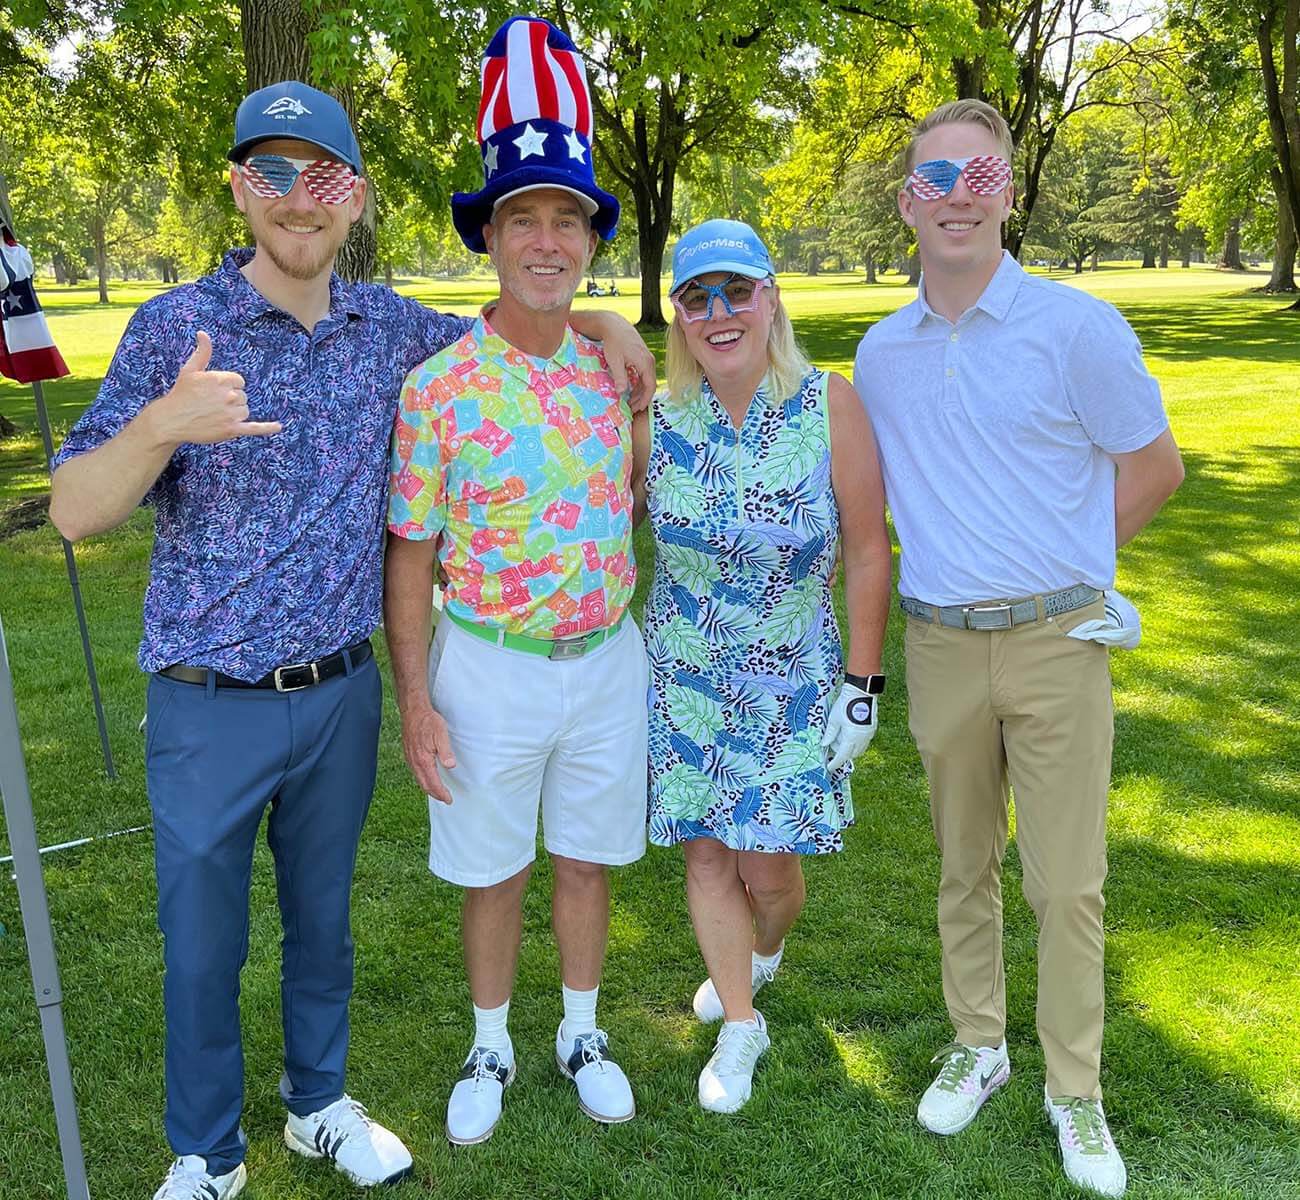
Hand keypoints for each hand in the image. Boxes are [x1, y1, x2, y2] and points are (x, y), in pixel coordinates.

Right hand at [147, 331, 281, 446]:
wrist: (171, 420)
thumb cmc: (181, 394)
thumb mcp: (190, 370)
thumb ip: (202, 352)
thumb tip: (203, 333)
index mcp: (221, 379)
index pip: (240, 382)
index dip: (229, 387)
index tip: (215, 392)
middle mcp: (229, 395)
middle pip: (243, 397)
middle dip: (231, 401)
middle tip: (211, 405)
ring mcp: (231, 413)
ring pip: (245, 411)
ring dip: (235, 414)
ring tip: (215, 415)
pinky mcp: (232, 430)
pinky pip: (254, 428)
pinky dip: (267, 428)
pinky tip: (278, 427)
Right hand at [401, 702, 456, 803]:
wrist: (413, 711)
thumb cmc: (428, 721)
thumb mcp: (441, 734)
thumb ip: (445, 751)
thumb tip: (450, 766)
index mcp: (423, 759)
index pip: (433, 782)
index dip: (441, 793)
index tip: (449, 799)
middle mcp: (415, 762)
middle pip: (424, 785)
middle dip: (435, 794)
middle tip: (445, 799)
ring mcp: (410, 759)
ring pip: (419, 779)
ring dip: (428, 788)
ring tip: (438, 792)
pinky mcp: (409, 754)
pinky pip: (415, 772)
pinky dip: (422, 780)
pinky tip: (427, 778)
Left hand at [598, 315, 656, 411]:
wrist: (614, 325)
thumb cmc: (614, 342)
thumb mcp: (615, 361)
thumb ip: (620, 377)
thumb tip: (622, 393)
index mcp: (645, 363)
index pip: (650, 386)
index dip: (645, 400)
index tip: (638, 409)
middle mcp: (649, 361)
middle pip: (650, 384)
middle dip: (642, 398)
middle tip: (632, 408)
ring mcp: (647, 358)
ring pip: (647, 379)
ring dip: (640, 391)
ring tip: (631, 401)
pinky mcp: (642, 356)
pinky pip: (644, 373)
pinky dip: (639, 383)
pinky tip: (631, 389)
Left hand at [821, 682, 878, 772]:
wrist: (861, 692)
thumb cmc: (846, 704)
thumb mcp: (834, 719)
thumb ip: (830, 734)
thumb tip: (824, 744)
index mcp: (851, 737)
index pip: (842, 756)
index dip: (835, 763)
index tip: (829, 767)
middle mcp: (862, 739)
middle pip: (851, 754)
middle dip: (841, 754)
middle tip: (832, 747)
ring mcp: (869, 735)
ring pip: (859, 749)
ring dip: (849, 749)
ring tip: (840, 739)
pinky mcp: (872, 729)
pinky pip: (864, 742)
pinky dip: (856, 743)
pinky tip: (849, 735)